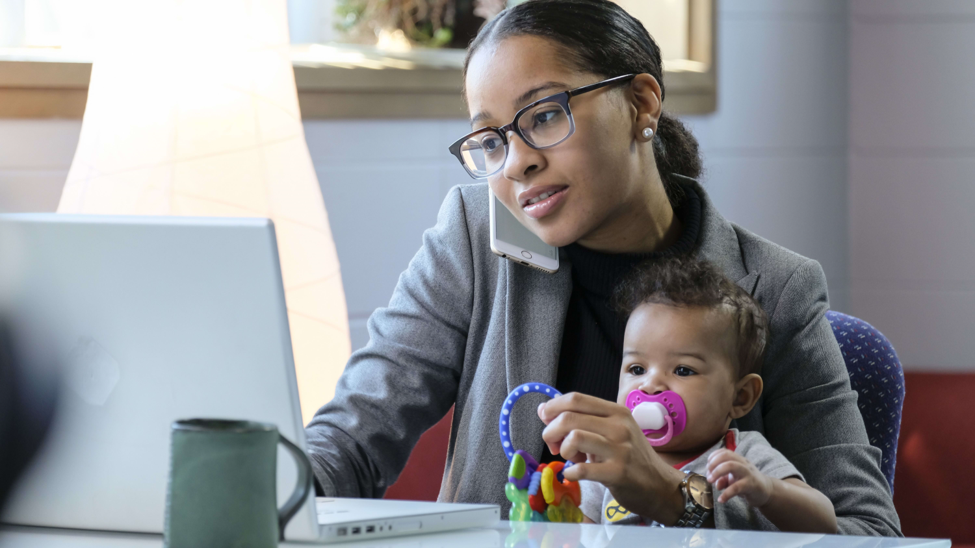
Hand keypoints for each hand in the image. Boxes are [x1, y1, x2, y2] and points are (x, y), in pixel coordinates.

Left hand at [537, 392, 685, 523]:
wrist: (659, 486)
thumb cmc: (631, 457)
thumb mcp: (612, 431)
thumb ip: (582, 420)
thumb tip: (543, 410)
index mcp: (616, 412)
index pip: (576, 398)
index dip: (553, 407)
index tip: (545, 419)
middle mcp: (619, 426)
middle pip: (569, 417)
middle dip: (551, 431)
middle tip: (554, 445)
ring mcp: (620, 449)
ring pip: (574, 437)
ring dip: (562, 450)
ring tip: (569, 458)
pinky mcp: (618, 473)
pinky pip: (582, 469)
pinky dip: (570, 472)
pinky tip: (573, 473)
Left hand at [705, 449, 772, 506]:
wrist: (766, 491)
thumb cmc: (747, 483)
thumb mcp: (733, 480)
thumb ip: (723, 479)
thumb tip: (716, 483)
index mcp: (738, 459)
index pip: (724, 451)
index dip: (713, 457)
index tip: (708, 468)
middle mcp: (743, 463)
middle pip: (726, 456)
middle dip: (714, 464)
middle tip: (709, 476)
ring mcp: (748, 473)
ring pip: (732, 465)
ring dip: (718, 473)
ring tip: (711, 482)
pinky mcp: (751, 485)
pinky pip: (737, 487)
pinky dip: (726, 494)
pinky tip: (721, 500)